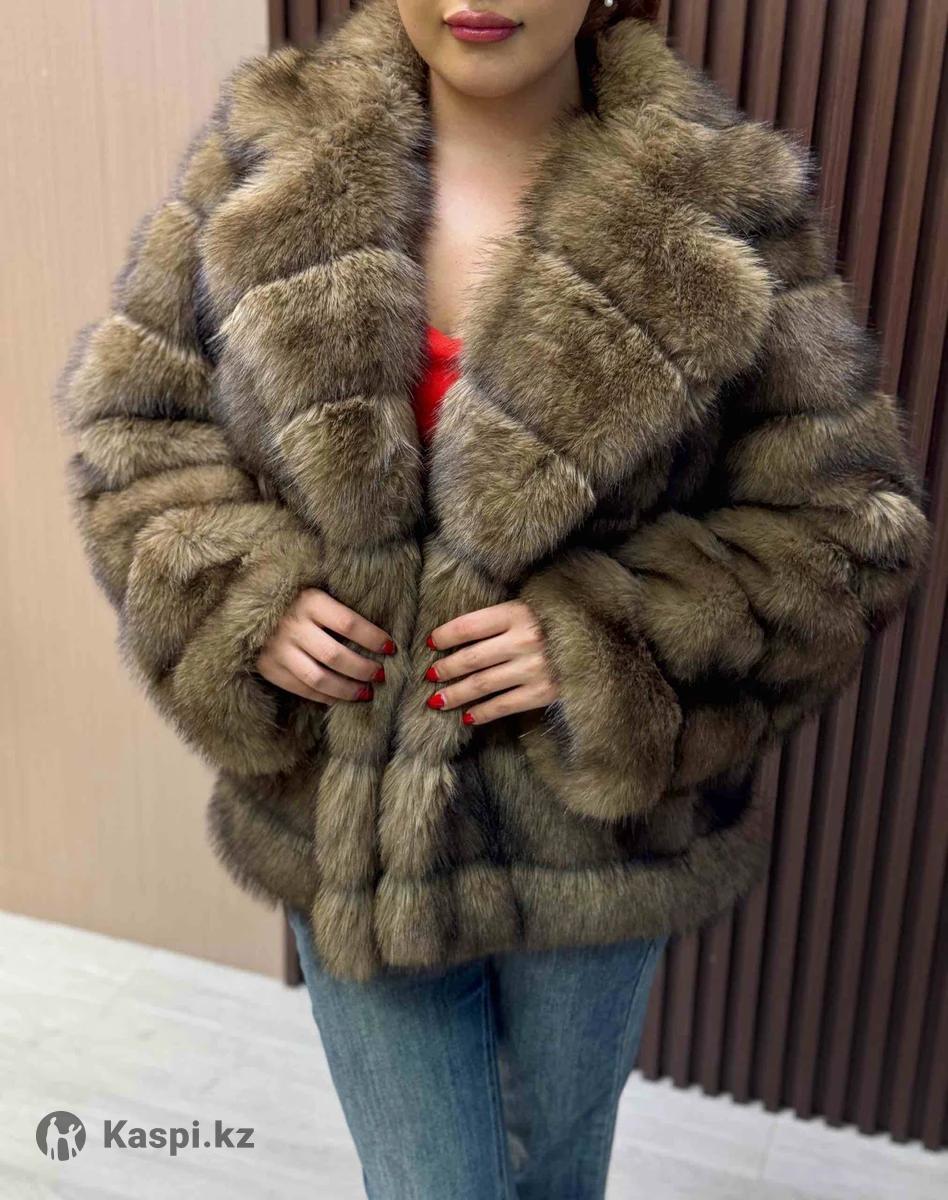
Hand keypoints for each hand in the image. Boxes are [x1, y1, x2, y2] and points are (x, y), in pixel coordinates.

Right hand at [256, 588, 395, 703]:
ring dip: (347, 690)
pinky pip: (303, 689)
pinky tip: (341, 698)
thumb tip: (380, 639)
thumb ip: (341, 611)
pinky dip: (326, 697)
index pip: (349, 624)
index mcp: (309, 601)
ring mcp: (278, 649)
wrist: (249, 608)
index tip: (391, 648)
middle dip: (363, 669)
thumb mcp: (317, 594)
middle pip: (335, 656)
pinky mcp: (269, 668)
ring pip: (319, 678)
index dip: (373, 638)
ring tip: (366, 693)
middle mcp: (292, 625)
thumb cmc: (296, 600)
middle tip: (380, 675)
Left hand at [424, 601, 558, 725]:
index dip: (445, 636)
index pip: (469, 626)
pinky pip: (503, 705)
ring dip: (456, 694)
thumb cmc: (557, 626)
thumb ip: (500, 621)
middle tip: (429, 677)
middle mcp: (525, 639)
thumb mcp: (530, 611)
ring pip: (482, 684)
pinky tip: (467, 716)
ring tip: (438, 701)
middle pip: (471, 658)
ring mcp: (534, 668)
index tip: (430, 643)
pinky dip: (482, 712)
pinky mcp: (543, 693)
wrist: (601, 646)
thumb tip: (455, 641)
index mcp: (518, 613)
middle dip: (446, 669)